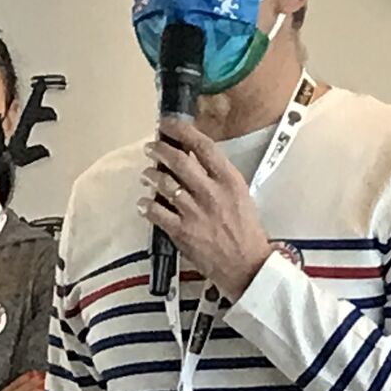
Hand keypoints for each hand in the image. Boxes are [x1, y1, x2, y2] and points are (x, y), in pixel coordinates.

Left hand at [142, 118, 276, 301]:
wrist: (247, 265)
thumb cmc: (245, 231)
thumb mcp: (240, 195)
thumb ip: (218, 177)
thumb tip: (194, 159)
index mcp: (229, 181)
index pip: (203, 146)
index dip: (182, 131)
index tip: (168, 125)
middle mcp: (211, 192)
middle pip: (178, 161)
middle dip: (160, 150)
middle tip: (151, 147)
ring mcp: (195, 212)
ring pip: (164, 184)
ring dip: (151, 176)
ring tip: (147, 174)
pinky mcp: (182, 231)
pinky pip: (156, 212)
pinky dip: (146, 205)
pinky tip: (143, 203)